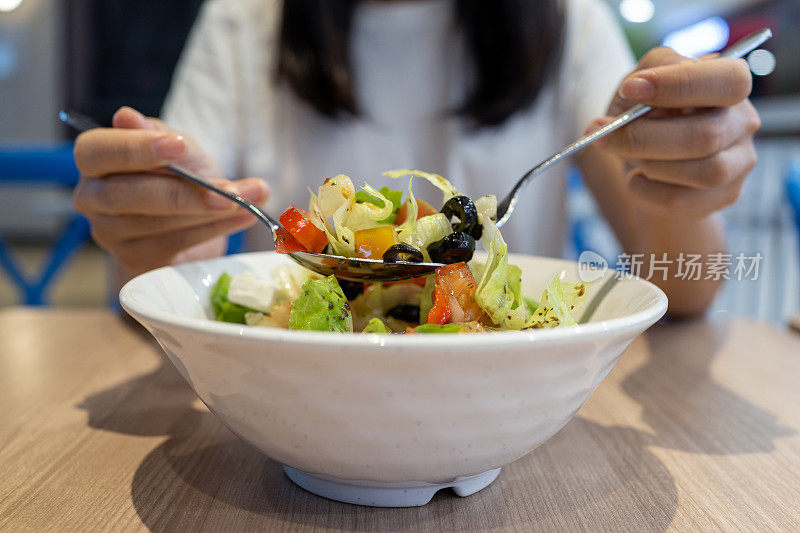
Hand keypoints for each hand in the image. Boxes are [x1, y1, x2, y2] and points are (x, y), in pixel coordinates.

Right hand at [73, 107, 269, 274]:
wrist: (190, 224)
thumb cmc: (180, 176)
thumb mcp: (180, 151)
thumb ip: (161, 136)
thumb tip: (126, 116)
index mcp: (95, 160)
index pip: (96, 151)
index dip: (136, 148)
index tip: (179, 145)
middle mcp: (91, 198)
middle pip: (125, 194)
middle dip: (183, 192)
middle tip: (228, 191)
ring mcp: (109, 234)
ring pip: (155, 223)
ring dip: (207, 213)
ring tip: (245, 202)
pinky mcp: (134, 260)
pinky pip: (173, 244)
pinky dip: (212, 230)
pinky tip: (241, 217)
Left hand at [588, 47, 760, 217]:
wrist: (644, 160)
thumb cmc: (645, 113)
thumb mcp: (641, 83)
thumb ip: (650, 70)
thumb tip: (642, 87)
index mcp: (729, 83)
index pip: (729, 80)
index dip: (679, 85)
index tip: (630, 90)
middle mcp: (743, 122)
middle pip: (707, 135)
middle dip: (645, 137)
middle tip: (606, 135)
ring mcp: (740, 162)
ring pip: (704, 172)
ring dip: (650, 165)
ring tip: (630, 157)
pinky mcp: (725, 195)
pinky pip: (682, 200)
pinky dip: (645, 190)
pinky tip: (635, 178)